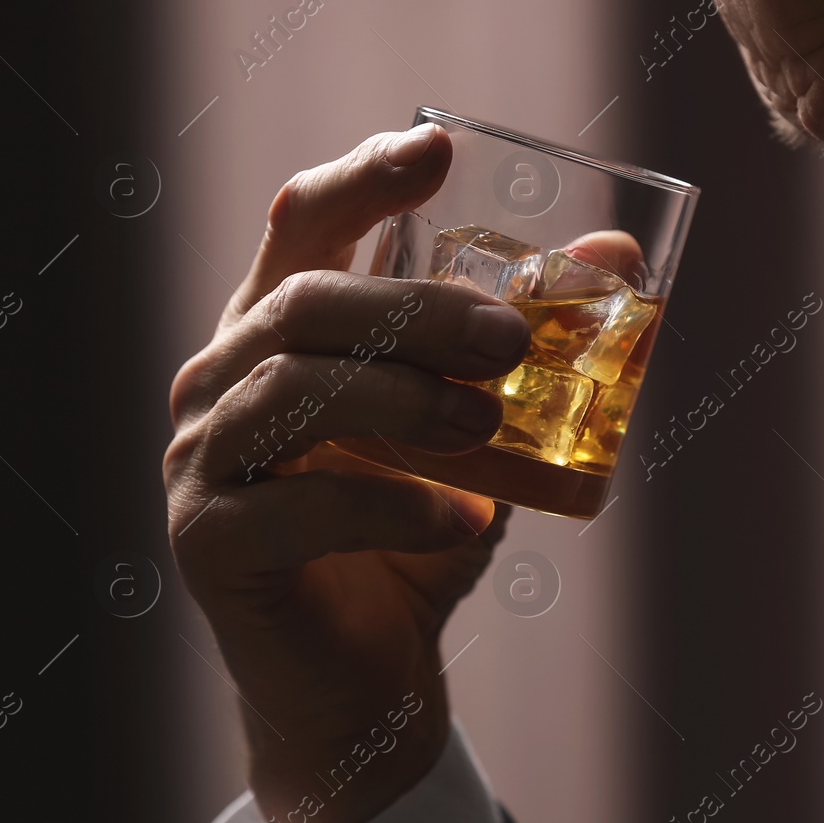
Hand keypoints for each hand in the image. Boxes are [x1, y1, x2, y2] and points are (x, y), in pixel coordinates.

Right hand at [163, 123, 529, 822]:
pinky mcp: (209, 544)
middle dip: (418, 309)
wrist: (368, 675)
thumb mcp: (483, 432)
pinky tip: (468, 520)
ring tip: (489, 422)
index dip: (363, 175)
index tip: (440, 147)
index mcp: (279, 329)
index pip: (303, 221)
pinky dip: (394, 506)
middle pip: (307, 302)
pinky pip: (298, 507)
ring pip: (290, 389)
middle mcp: (222, 378)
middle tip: (514, 338)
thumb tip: (621, 250)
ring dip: (404, 398)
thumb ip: (529, 348)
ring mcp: (201, 460)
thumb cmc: (418, 533)